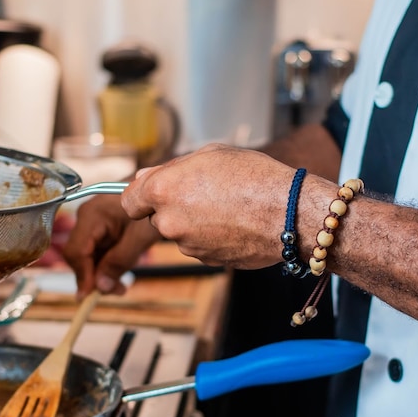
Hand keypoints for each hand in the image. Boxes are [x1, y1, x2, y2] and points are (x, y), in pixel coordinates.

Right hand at [61, 194, 162, 297]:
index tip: (92, 295)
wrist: (162, 189)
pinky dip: (106, 264)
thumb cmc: (153, 205)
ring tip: (121, 286)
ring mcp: (92, 223)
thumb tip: (101, 287)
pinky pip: (97, 251)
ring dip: (101, 274)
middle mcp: (86, 218)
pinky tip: (121, 272)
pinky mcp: (101, 228)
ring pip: (87, 256)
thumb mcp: (140, 237)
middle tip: (117, 291)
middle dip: (93, 277)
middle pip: (79, 256)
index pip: (76, 251)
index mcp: (92, 215)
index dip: (83, 276)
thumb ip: (119, 261)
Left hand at [120, 144, 294, 268]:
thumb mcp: (211, 155)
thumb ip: (172, 168)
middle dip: (174, 208)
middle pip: (157, 218)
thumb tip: (146, 177)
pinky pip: (201, 247)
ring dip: (195, 223)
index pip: (128, 202)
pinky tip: (235, 223)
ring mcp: (188, 245)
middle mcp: (170, 221)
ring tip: (228, 207)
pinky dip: (212, 237)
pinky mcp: (207, 261)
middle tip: (205, 194)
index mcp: (164, 190)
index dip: (140, 197)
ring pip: (181, 234)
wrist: (289, 213)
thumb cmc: (255, 177)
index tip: (153, 194)